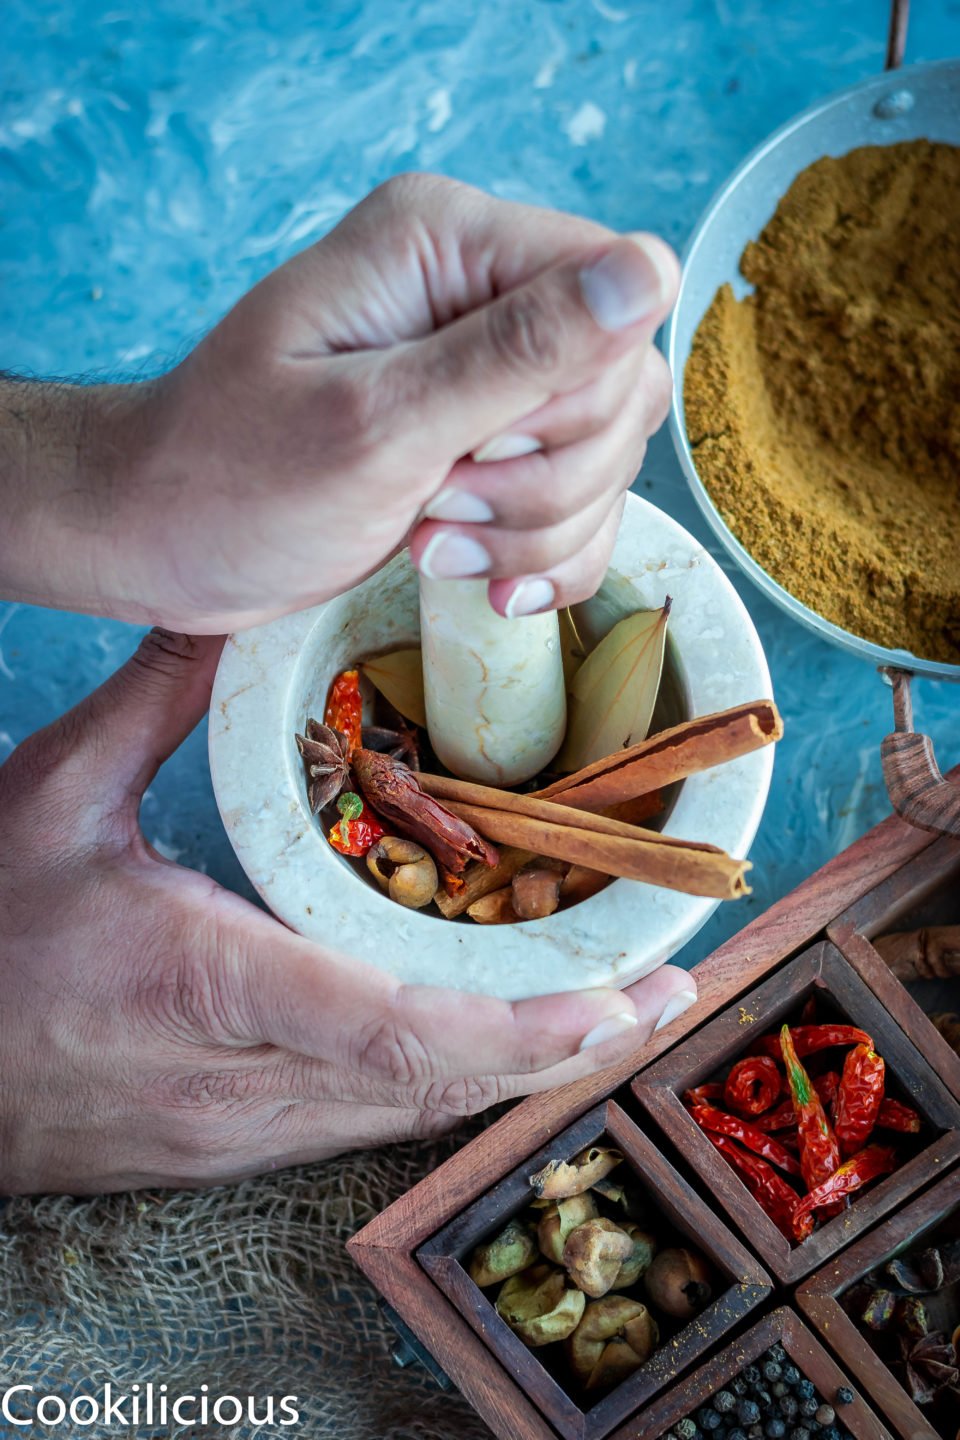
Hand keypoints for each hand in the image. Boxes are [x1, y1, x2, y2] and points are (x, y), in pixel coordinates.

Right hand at [0, 629, 695, 1193]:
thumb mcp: (50, 799)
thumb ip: (154, 700)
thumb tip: (236, 608)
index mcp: (208, 982)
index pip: (396, 1031)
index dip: (522, 1029)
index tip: (620, 1004)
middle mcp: (247, 1079)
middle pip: (440, 1089)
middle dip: (566, 1050)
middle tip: (663, 993)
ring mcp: (245, 1130)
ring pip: (417, 1115)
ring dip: (522, 1067)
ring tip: (611, 1008)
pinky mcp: (238, 1144)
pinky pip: (373, 1119)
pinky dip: (453, 1077)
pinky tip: (499, 1033)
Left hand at [97, 174, 677, 630]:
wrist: (167, 545)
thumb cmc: (234, 480)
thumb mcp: (375, 424)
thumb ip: (519, 352)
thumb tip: (650, 272)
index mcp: (446, 244)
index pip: (611, 290)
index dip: (575, 396)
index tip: (476, 449)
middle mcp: (479, 293)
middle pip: (621, 385)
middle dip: (546, 481)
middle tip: (437, 505)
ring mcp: (488, 372)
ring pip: (607, 456)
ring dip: (538, 530)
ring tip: (432, 544)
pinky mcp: (488, 445)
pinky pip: (580, 505)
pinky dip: (543, 558)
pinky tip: (475, 581)